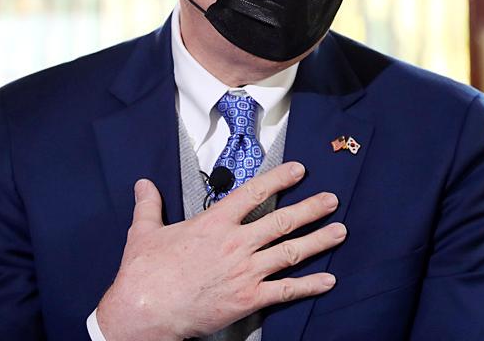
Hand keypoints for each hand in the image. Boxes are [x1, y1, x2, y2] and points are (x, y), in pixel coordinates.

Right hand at [96, 161, 345, 340]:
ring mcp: (245, 272)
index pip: (253, 193)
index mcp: (214, 223)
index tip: (299, 170)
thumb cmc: (144, 273)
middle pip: (282, 221)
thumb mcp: (144, 232)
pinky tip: (328, 280)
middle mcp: (235, 244)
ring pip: (290, 252)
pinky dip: (309, 285)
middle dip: (311, 208)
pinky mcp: (247, 299)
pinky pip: (286, 291)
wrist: (143, 312)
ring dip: (318, 240)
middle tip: (331, 199)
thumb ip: (149, 205)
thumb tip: (143, 184)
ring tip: (340, 231)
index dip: (279, 178)